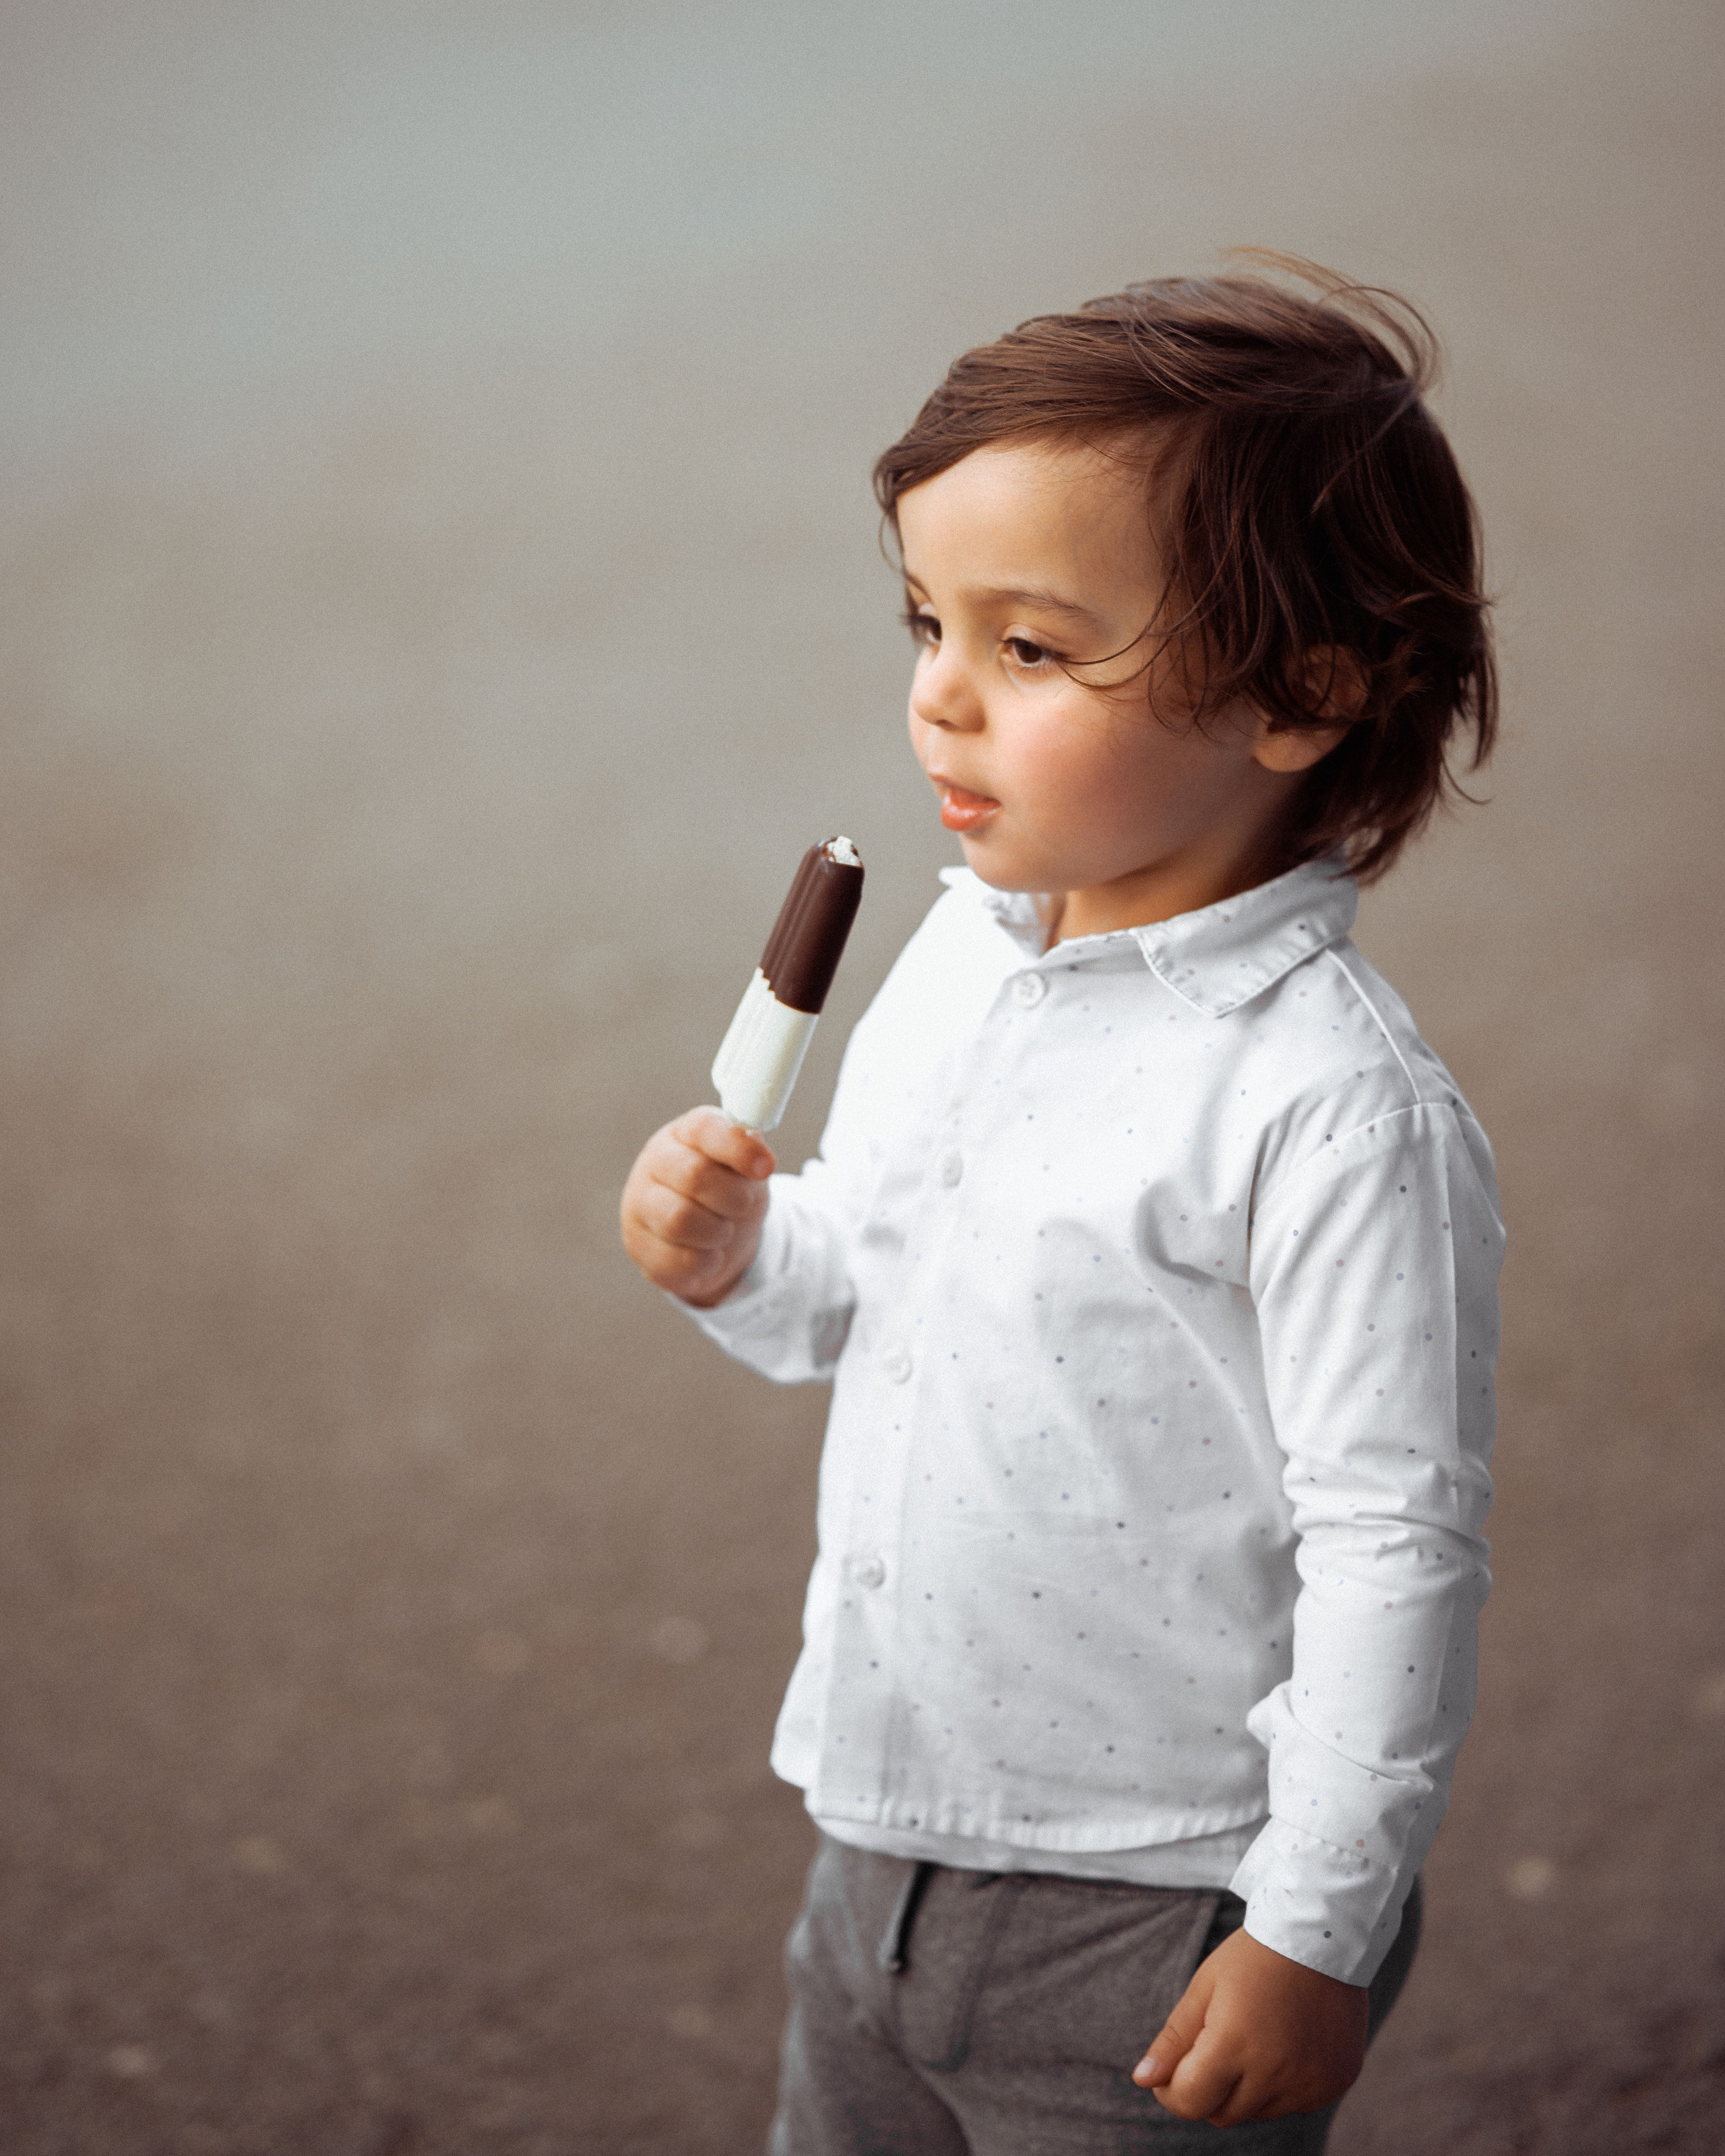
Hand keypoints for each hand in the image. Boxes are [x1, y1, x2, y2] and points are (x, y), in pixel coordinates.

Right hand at [619, 1107, 775, 1307]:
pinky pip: (676, 1260)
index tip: (766, 1169)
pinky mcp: (638, 1245)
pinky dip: (706, 1262)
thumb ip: (753, 1153)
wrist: (715, 1236)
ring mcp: (639, 1203)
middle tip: (744, 1206)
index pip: (705, 1128)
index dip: (738, 1148)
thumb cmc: (731, 1191)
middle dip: (733, 1198)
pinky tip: (709, 1254)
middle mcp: (655, 1162)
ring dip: (718, 1232)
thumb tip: (762, 1162)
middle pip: (694, 1176)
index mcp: (685, 1133)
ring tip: (724, 1231)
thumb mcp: (748, 1168)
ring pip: (680, 1220)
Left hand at [1132, 1925, 1367, 2124]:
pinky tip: (1285, 2043)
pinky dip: (1281, 2086)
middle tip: (1213, 2046)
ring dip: (1245, 2089)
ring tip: (1254, 2037)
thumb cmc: (1254, 1957)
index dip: (1172, 2091)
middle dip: (1208, 2089)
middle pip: (1223, 2114)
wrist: (1322, 1936)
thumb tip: (1143, 2080)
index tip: (1171, 2071)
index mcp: (1234, 2044)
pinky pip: (1294, 2104)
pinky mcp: (1332, 2083)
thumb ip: (1174, 2040)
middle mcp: (1274, 2072)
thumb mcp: (1205, 1988)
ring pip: (1258, 2112)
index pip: (1190, 2101)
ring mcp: (1308, 2082)